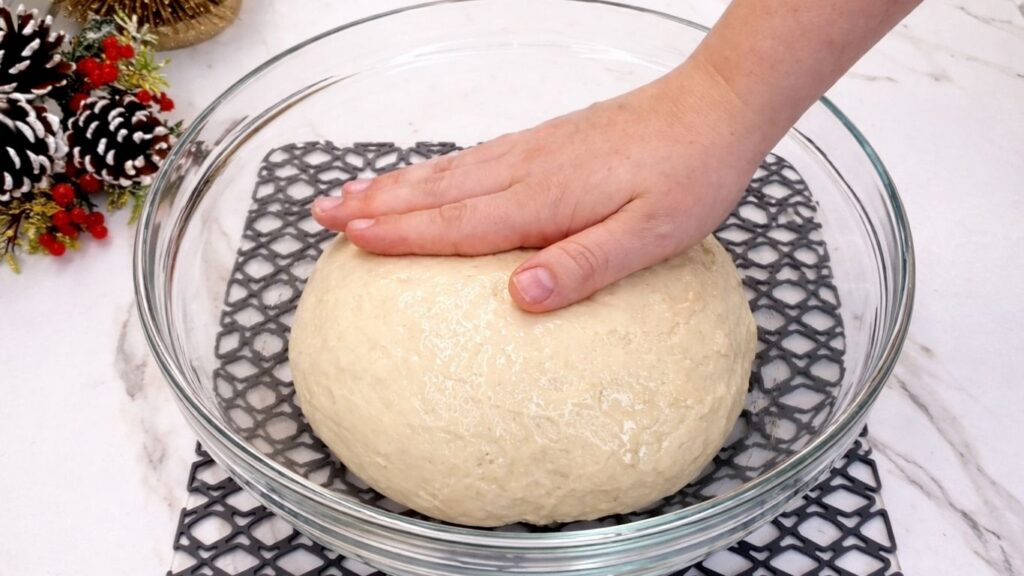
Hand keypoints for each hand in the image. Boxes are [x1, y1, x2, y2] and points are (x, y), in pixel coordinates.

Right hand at [312, 59, 767, 312]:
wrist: (715, 108)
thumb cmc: (690, 174)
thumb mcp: (651, 235)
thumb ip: (583, 266)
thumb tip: (518, 297)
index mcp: (546, 198)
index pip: (457, 223)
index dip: (401, 233)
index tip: (350, 238)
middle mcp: (527, 168)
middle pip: (436, 192)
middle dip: (376, 203)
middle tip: (321, 214)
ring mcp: (534, 150)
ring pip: (448, 171)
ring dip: (394, 184)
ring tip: (350, 192)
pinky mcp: (547, 142)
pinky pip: (473, 158)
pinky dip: (434, 169)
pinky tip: (424, 177)